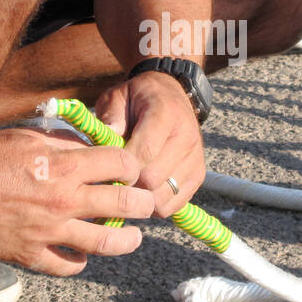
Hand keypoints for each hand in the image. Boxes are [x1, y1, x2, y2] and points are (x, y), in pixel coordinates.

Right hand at [0, 127, 154, 275]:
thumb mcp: (26, 136)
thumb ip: (63, 143)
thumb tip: (90, 149)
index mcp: (63, 166)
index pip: (119, 164)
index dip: (131, 165)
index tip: (132, 170)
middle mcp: (62, 200)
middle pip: (123, 204)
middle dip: (142, 203)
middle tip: (146, 204)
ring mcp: (47, 232)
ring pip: (104, 242)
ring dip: (126, 240)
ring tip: (133, 238)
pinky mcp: (29, 255)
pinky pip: (67, 267)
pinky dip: (80, 262)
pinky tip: (83, 256)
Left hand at [95, 71, 205, 218]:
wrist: (170, 95)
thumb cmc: (138, 99)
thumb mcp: (118, 97)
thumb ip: (110, 116)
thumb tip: (104, 141)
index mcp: (166, 113)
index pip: (146, 150)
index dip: (123, 166)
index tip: (107, 166)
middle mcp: (187, 136)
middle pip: (153, 178)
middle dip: (129, 182)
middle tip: (114, 176)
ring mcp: (195, 158)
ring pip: (162, 196)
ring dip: (141, 196)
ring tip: (129, 184)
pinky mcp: (197, 176)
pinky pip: (173, 205)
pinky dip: (154, 204)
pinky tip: (143, 190)